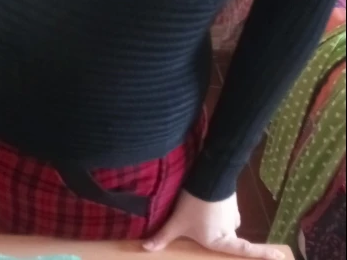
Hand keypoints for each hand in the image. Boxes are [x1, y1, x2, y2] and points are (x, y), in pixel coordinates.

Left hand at [143, 190, 284, 258]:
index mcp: (220, 239)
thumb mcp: (177, 221)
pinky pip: (225, 208)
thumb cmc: (194, 204)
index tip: (280, 256)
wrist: (207, 175)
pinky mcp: (230, 198)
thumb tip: (146, 248)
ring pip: (227, 222)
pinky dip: (216, 207)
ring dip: (216, 219)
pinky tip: (204, 200)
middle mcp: (230, 228)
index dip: (262, 255)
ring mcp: (232, 212)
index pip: (243, 251)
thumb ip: (163, 236)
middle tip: (204, 223)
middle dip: (220, 234)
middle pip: (229, 237)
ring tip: (199, 211)